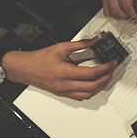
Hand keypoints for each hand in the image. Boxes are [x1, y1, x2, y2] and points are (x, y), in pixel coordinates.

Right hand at [2, 37, 117, 100]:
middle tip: (112, 69)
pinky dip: (91, 92)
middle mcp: (65, 85)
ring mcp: (64, 92)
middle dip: (106, 78)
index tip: (112, 62)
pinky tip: (95, 84)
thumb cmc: (39, 59)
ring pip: (88, 94)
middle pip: (93, 86)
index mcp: (65, 72)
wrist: (24, 68)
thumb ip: (80, 44)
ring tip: (106, 76)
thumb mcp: (61, 47)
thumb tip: (94, 40)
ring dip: (100, 87)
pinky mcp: (63, 94)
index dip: (105, 68)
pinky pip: (81, 97)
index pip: (92, 73)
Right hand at [101, 0, 136, 18]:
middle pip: (117, 11)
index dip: (132, 14)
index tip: (136, 17)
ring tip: (125, 14)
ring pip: (110, 13)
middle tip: (130, 16)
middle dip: (125, 17)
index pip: (126, 6)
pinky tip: (118, 11)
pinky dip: (113, 14)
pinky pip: (106, 11)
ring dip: (119, 16)